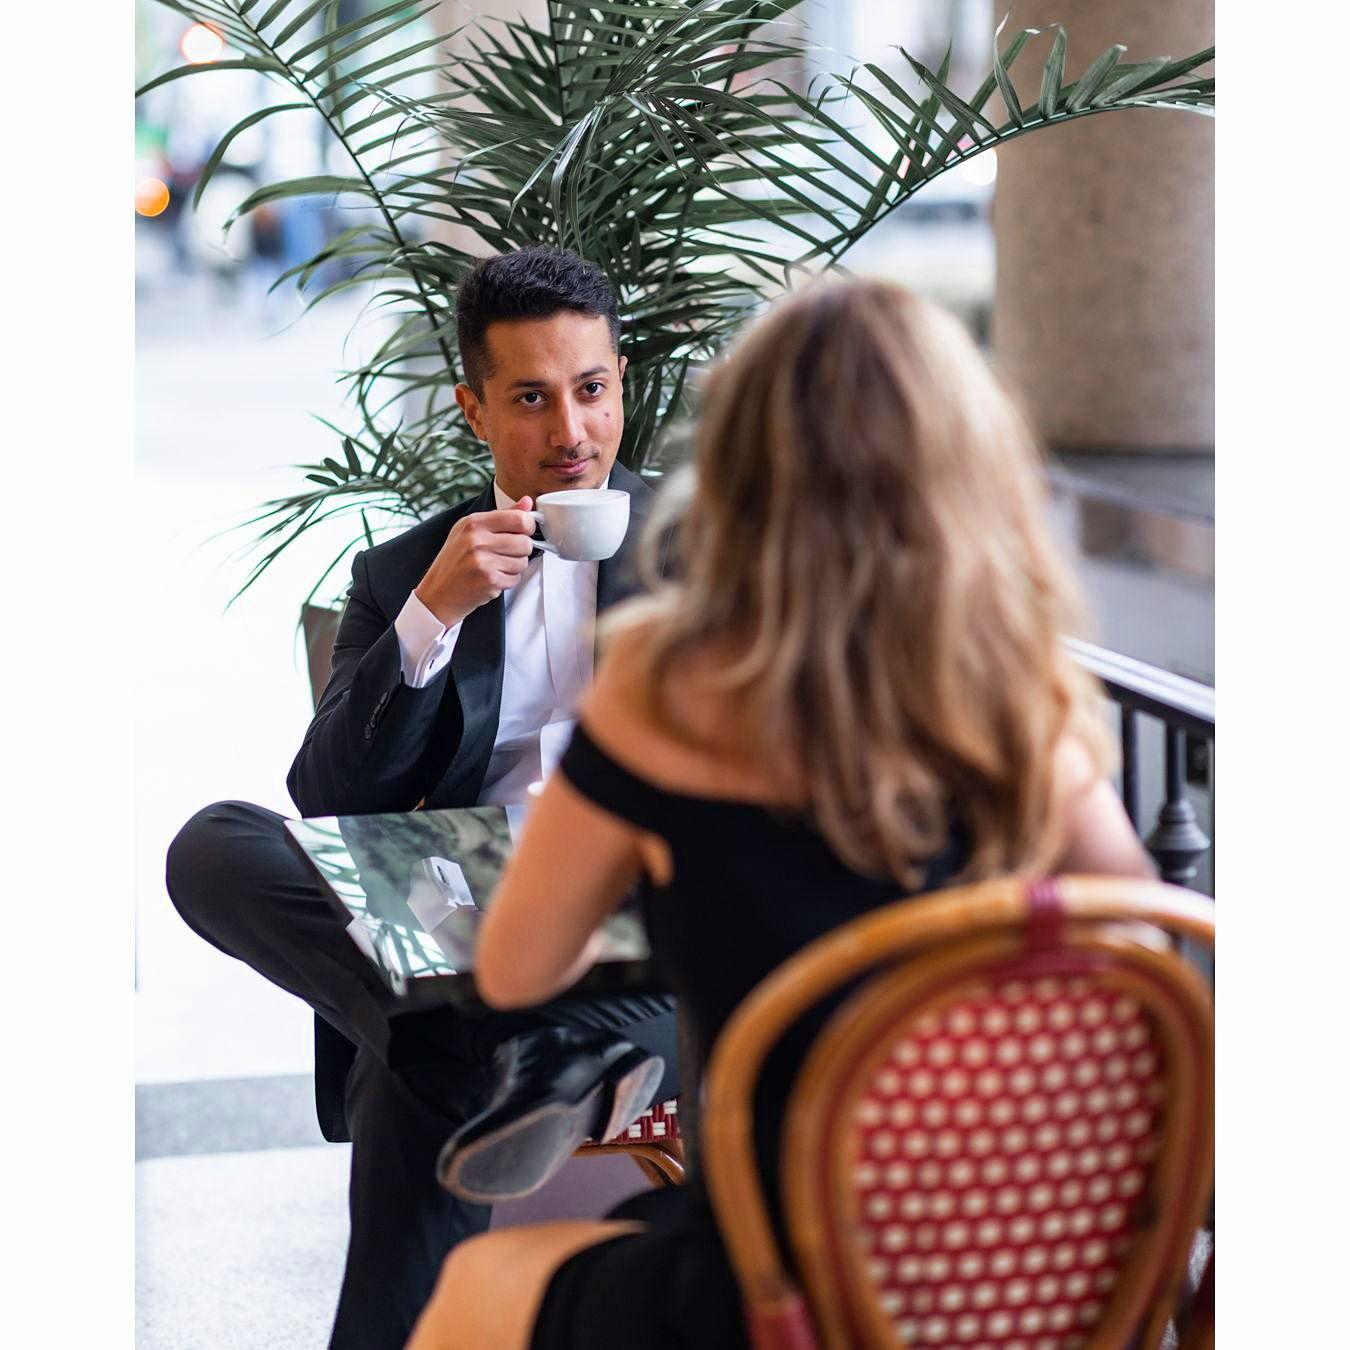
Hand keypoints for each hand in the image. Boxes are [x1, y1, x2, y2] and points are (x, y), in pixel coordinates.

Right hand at [414, 497, 534, 626]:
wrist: (438, 592)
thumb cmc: (455, 560)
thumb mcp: (471, 530)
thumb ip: (502, 515)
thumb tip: (527, 501)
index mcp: (474, 523)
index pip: (519, 518)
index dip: (528, 526)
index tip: (523, 532)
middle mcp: (476, 540)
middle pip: (525, 542)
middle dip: (521, 550)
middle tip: (506, 553)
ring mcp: (482, 561)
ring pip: (523, 561)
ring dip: (514, 567)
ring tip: (496, 566)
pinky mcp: (489, 580)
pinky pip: (515, 578)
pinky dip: (508, 580)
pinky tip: (493, 578)